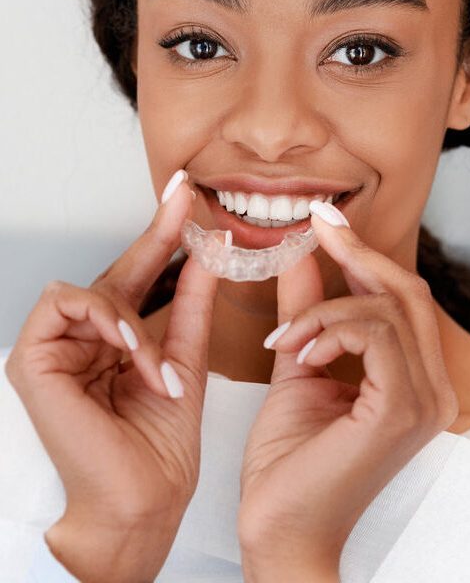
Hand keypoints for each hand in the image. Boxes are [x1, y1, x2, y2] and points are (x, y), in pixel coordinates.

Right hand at [4, 171, 220, 582]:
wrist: (143, 500)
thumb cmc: (160, 444)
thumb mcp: (186, 356)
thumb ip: (193, 302)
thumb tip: (210, 249)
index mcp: (117, 340)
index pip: (140, 276)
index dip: (161, 233)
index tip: (185, 194)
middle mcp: (85, 339)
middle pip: (118, 273)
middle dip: (155, 236)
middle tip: (183, 199)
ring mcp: (55, 347)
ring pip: (96, 289)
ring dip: (134, 320)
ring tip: (154, 363)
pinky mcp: (32, 357)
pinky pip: (66, 303)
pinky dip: (104, 320)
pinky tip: (127, 348)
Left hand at [238, 207, 458, 576]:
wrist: (279, 531)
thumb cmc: (289, 464)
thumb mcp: (299, 366)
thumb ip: (308, 312)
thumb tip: (304, 258)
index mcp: (415, 382)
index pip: (402, 300)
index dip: (366, 253)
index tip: (326, 220)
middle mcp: (433, 390)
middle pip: (407, 293)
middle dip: (358, 253)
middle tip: (316, 226)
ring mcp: (424, 402)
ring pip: (386, 309)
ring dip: (325, 308)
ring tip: (285, 338)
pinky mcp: (401, 410)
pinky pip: (374, 335)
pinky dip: (330, 329)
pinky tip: (299, 353)